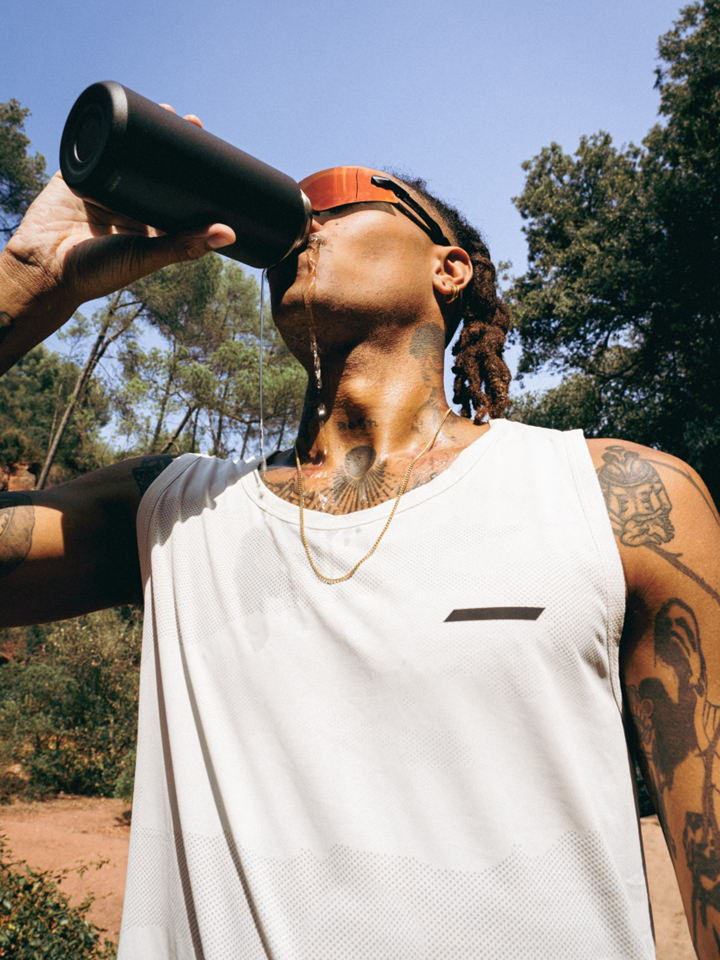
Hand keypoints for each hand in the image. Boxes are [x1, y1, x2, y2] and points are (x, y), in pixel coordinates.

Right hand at [1, 108, 235, 315]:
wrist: (45, 269)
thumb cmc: (98, 273)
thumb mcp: (147, 257)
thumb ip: (184, 245)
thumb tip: (228, 234)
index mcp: (149, 225)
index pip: (176, 193)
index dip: (193, 173)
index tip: (211, 149)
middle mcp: (128, 204)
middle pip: (155, 168)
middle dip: (172, 144)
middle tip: (192, 121)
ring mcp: (102, 187)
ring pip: (127, 153)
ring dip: (144, 130)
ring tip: (167, 110)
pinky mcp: (77, 175)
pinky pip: (93, 148)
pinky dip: (107, 132)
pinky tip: (124, 112)